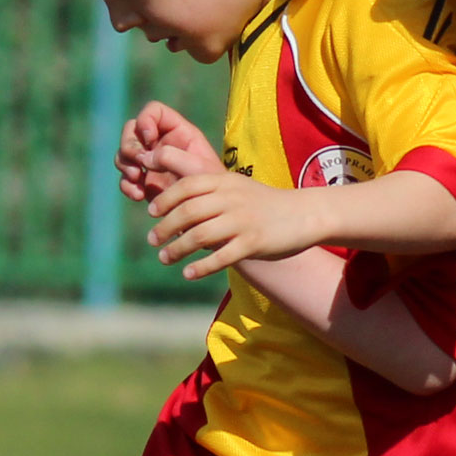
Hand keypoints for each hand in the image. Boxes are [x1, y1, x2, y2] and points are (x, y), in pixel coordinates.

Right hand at [117, 102, 220, 204]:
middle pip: (131, 130)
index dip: (145, 120)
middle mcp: (161, 143)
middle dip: (129, 145)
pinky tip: (138, 196)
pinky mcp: (145, 182)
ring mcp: (151, 162)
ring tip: (137, 179)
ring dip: (125, 165)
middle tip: (138, 162)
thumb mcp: (197, 166)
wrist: (212, 213)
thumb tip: (143, 158)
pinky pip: (125, 179)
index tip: (149, 140)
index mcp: (177, 131)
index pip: (153, 111)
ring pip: (124, 153)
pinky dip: (127, 186)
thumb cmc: (212, 185)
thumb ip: (171, 156)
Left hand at [147, 158, 325, 277]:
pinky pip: (221, 257)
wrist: (304, 215)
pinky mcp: (254, 243)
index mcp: (225, 182)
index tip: (152, 213)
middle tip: (152, 240)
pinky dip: (201, 267)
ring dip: (177, 249)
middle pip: (188, 211)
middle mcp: (232, 199)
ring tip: (165, 258)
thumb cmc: (263, 203)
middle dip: (165, 227)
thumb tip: (173, 194)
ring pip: (200, 235)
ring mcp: (243, 221)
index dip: (165, 199)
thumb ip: (208, 187)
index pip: (187, 186)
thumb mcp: (236, 186)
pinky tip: (188, 274)